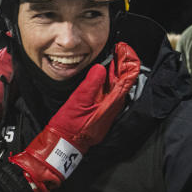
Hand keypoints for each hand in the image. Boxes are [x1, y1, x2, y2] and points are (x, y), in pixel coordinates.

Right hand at [9, 42, 139, 191]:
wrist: (64, 143)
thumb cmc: (70, 125)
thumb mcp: (78, 102)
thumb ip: (91, 84)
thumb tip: (101, 68)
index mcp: (111, 102)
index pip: (128, 77)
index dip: (128, 60)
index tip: (124, 48)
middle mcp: (114, 106)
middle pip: (125, 80)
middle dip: (123, 63)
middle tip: (118, 49)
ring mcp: (109, 110)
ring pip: (118, 87)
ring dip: (117, 71)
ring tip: (113, 57)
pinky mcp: (102, 113)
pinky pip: (111, 93)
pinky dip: (110, 81)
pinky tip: (104, 75)